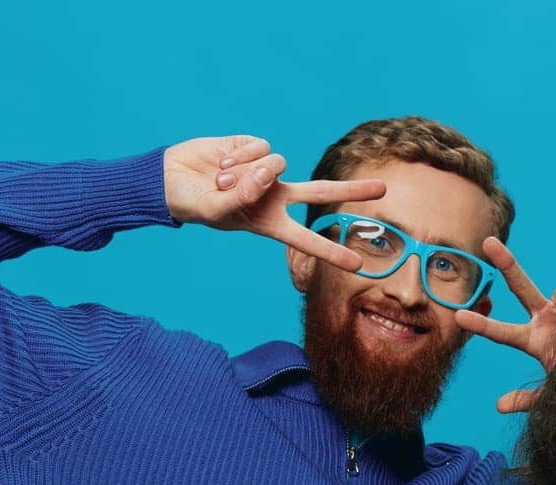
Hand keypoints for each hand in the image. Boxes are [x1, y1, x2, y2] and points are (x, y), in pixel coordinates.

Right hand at [162, 135, 383, 271]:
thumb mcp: (217, 211)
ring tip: (221, 180)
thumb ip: (244, 196)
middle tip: (384, 188)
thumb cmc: (194, 204)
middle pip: (322, 192)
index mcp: (270, 223)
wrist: (171, 179)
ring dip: (245, 172)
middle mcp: (276, 196)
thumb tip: (270, 171)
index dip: (331, 253)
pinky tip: (222, 161)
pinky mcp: (254, 147)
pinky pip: (260, 148)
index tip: (358, 265)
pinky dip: (238, 156)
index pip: (306, 240)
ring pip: (277, 164)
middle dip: (352, 190)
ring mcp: (267, 171)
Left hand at [452, 237, 555, 412]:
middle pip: (521, 286)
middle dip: (506, 263)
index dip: (482, 324)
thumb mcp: (553, 394)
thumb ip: (527, 399)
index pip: (502, 331)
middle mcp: (545, 316)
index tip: (458, 317)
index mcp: (533, 339)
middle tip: (488, 242)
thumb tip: (498, 405)